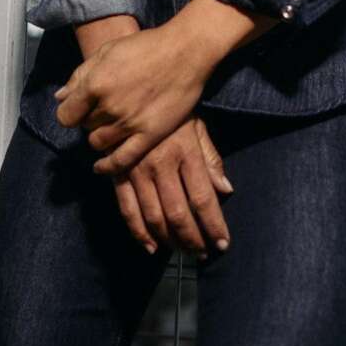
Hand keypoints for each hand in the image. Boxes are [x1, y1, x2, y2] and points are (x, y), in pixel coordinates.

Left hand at [54, 22, 212, 175]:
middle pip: (84, 126)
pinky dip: (108, 166)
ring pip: (98, 143)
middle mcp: (109, 106)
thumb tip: (60, 96)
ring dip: (100, 136)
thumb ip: (81, 75)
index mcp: (96, 83)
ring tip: (110, 126)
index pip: (66, 114)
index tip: (78, 110)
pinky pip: (122, 159)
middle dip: (89, 119)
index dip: (70, 112)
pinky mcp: (149, 134)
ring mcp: (130, 123)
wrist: (185, 50)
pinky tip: (102, 166)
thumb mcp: (108, 51)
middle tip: (103, 111)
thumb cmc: (147, 46)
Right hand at [111, 115, 234, 255]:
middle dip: (193, 239)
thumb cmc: (169, 111)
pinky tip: (151, 246)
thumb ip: (211, 159)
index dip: (213, 224)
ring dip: (169, 240)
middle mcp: (161, 164)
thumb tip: (226, 190)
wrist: (129, 92)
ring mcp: (137, 170)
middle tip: (203, 253)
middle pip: (179, 213)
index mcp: (185, 152)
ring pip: (154, 216)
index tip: (222, 243)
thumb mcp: (196, 126)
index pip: (203, 197)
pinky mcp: (118, 174)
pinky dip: (138, 232)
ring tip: (183, 252)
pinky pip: (127, 209)